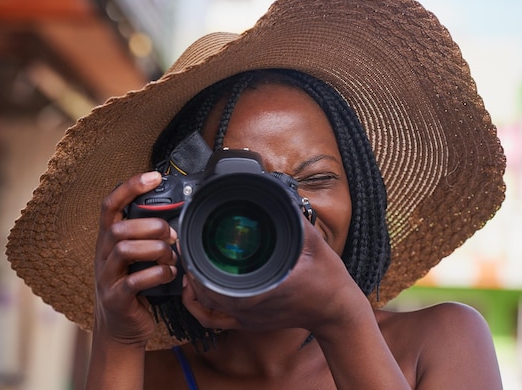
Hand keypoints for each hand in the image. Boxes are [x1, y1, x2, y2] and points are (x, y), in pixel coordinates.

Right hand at [93, 171, 177, 346]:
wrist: (121, 327)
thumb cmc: (134, 286)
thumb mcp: (138, 257)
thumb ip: (148, 237)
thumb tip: (178, 218)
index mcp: (109, 240)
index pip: (110, 205)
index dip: (130, 187)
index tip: (154, 176)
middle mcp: (103, 255)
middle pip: (119, 227)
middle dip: (151, 226)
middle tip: (172, 235)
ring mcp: (106, 277)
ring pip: (125, 249)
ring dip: (156, 249)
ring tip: (171, 257)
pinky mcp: (116, 298)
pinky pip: (134, 281)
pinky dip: (157, 274)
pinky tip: (170, 274)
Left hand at [181, 216, 368, 333]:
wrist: (337, 311)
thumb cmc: (327, 280)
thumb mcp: (313, 242)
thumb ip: (293, 218)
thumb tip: (277, 196)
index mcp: (259, 290)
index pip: (212, 284)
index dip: (194, 265)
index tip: (187, 247)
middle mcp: (248, 309)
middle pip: (202, 296)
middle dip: (189, 272)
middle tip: (184, 250)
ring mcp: (248, 320)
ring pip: (205, 311)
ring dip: (192, 291)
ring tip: (188, 268)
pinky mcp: (250, 324)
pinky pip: (217, 321)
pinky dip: (202, 307)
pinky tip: (200, 291)